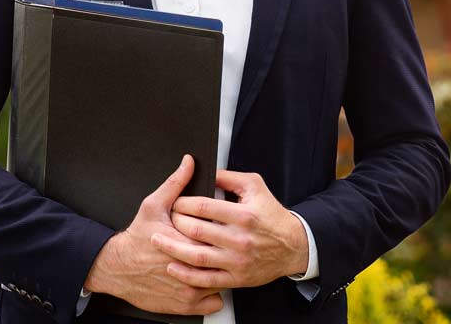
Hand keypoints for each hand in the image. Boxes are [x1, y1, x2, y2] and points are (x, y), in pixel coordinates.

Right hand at [84, 155, 223, 315]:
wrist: (117, 269)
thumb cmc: (136, 237)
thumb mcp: (153, 205)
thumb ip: (176, 184)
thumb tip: (189, 163)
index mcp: (186, 241)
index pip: (219, 235)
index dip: (225, 230)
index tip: (227, 226)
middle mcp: (190, 268)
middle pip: (224, 258)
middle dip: (226, 251)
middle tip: (226, 243)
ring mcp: (189, 289)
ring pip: (223, 280)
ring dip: (222, 272)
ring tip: (218, 260)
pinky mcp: (186, 305)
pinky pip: (215, 300)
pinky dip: (213, 292)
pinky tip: (208, 279)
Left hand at [158, 170, 309, 289]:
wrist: (293, 246)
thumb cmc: (271, 215)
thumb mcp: (255, 187)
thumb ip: (229, 177)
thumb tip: (207, 171)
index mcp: (244, 214)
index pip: (204, 206)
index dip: (183, 203)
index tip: (175, 202)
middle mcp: (240, 238)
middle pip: (196, 230)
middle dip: (175, 223)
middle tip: (166, 219)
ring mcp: (237, 260)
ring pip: (197, 256)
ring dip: (173, 248)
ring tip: (158, 240)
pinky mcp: (236, 278)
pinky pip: (206, 279)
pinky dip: (186, 275)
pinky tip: (173, 267)